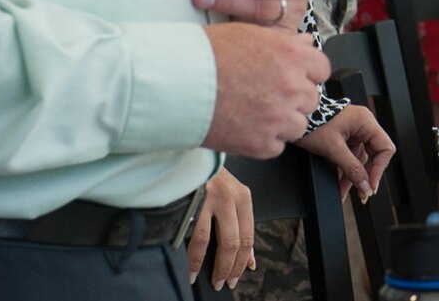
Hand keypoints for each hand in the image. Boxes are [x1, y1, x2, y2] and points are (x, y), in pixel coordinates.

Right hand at [185, 168, 254, 290]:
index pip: (248, 235)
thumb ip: (240, 225)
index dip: (243, 260)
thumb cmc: (208, 178)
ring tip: (211, 280)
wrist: (189, 154)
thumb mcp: (231, 196)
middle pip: (235, 241)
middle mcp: (231, 196)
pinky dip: (194, 257)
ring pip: (216, 241)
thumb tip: (249, 259)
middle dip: (230, 268)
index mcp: (243, 196)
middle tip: (224, 283)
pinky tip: (192, 268)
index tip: (238, 276)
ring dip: (214, 266)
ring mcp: (211, 198)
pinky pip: (195, 235)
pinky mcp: (193, 199)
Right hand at [202, 24, 330, 157]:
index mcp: (292, 57)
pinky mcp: (260, 143)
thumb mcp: (250, 34)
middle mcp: (291, 87)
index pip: (321, 69)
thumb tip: (307, 44)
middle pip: (311, 99)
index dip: (307, 73)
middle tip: (268, 96)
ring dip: (282, 121)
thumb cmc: (207, 54)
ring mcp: (278, 117)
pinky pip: (277, 147)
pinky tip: (246, 127)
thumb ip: (285, 42)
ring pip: (298, 125)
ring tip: (256, 113)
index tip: (295, 77)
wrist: (175, 83)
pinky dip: (265, 141)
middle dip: (294, 98)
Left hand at [294, 105, 393, 204]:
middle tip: (362, 193)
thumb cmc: (311, 123)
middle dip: (365, 175)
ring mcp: (353, 130)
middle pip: (373, 155)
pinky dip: (345, 170)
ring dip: (353, 176)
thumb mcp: (333, 149)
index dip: (379, 168)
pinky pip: (350, 156)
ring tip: (345, 192)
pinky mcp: (343, 136)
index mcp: (365, 121)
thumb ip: (351, 167)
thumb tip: (364, 185)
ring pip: (360, 158)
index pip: (384, 148)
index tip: (370, 185)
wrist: (291, 115)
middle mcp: (362, 125)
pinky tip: (340, 184)